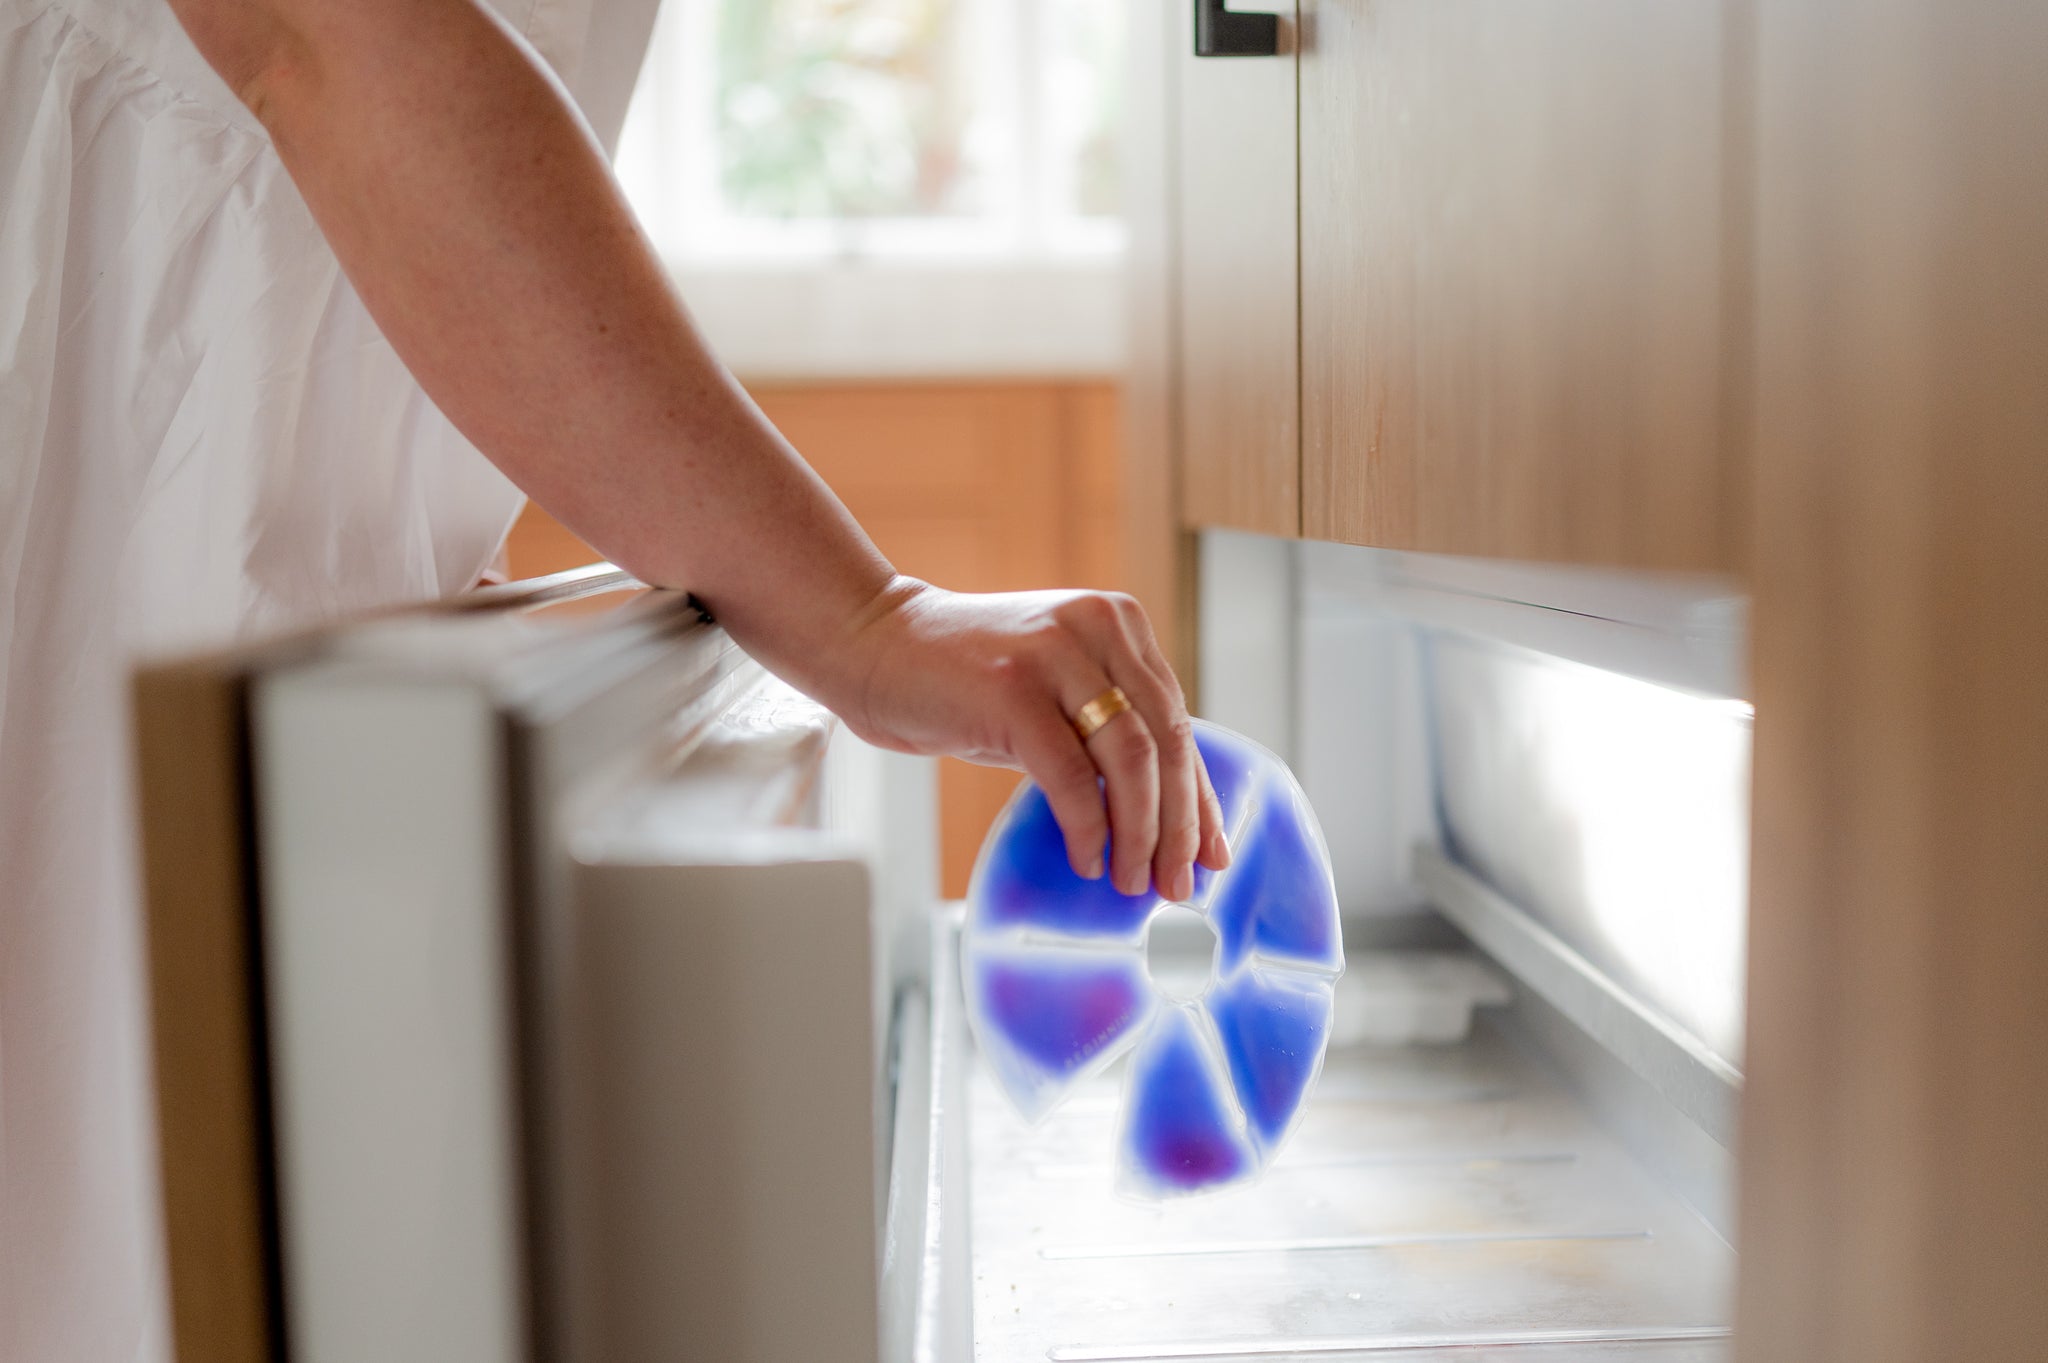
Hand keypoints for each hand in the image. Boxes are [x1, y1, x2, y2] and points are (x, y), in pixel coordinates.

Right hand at [834, 578, 1230, 900]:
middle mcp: (1095, 629)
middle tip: (1178, 882)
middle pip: (1167, 741)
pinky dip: (1088, 827)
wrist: (872, 643)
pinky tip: (1088, 859)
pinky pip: (1071, 776)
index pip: (1178, 721)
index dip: (1201, 795)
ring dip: (1142, 833)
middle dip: (1180, 824)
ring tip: (1133, 881)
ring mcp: (1054, 655)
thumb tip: (1164, 816)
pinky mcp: (1012, 691)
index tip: (1211, 851)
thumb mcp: (1052, 690)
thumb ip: (1103, 727)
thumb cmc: (962, 680)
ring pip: (1130, 759)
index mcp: (1116, 624)